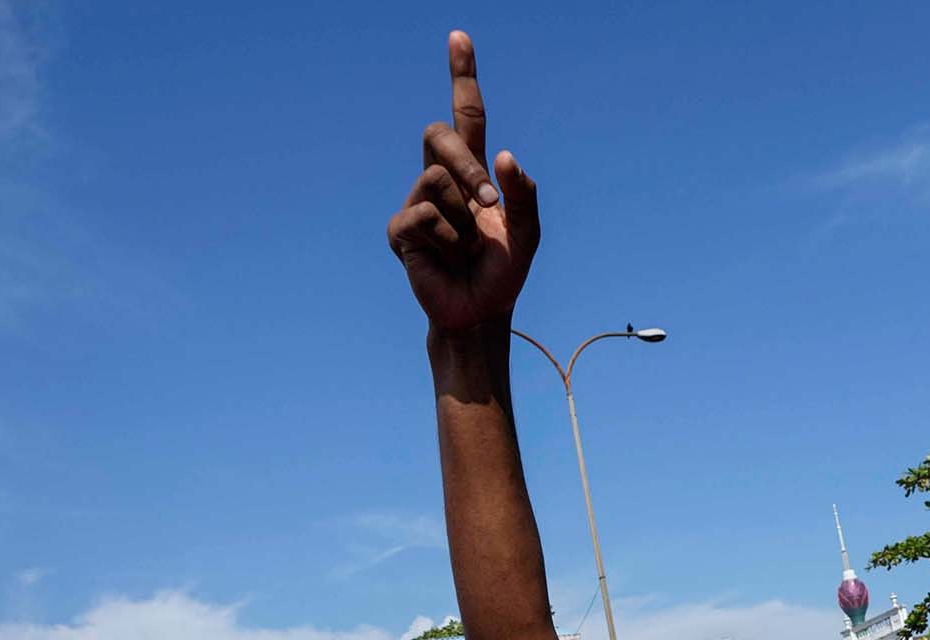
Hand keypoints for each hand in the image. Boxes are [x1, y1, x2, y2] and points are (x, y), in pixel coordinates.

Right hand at [388, 32, 538, 334]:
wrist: (480, 313)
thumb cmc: (503, 271)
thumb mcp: (528, 233)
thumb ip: (524, 194)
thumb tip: (504, 156)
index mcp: (474, 173)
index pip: (465, 115)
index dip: (461, 76)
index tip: (458, 36)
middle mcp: (441, 180)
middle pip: (439, 136)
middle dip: (466, 165)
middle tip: (488, 200)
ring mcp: (418, 203)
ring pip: (436, 180)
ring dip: (463, 216)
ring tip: (470, 248)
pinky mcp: (402, 230)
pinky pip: (424, 215)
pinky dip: (448, 239)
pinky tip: (449, 258)